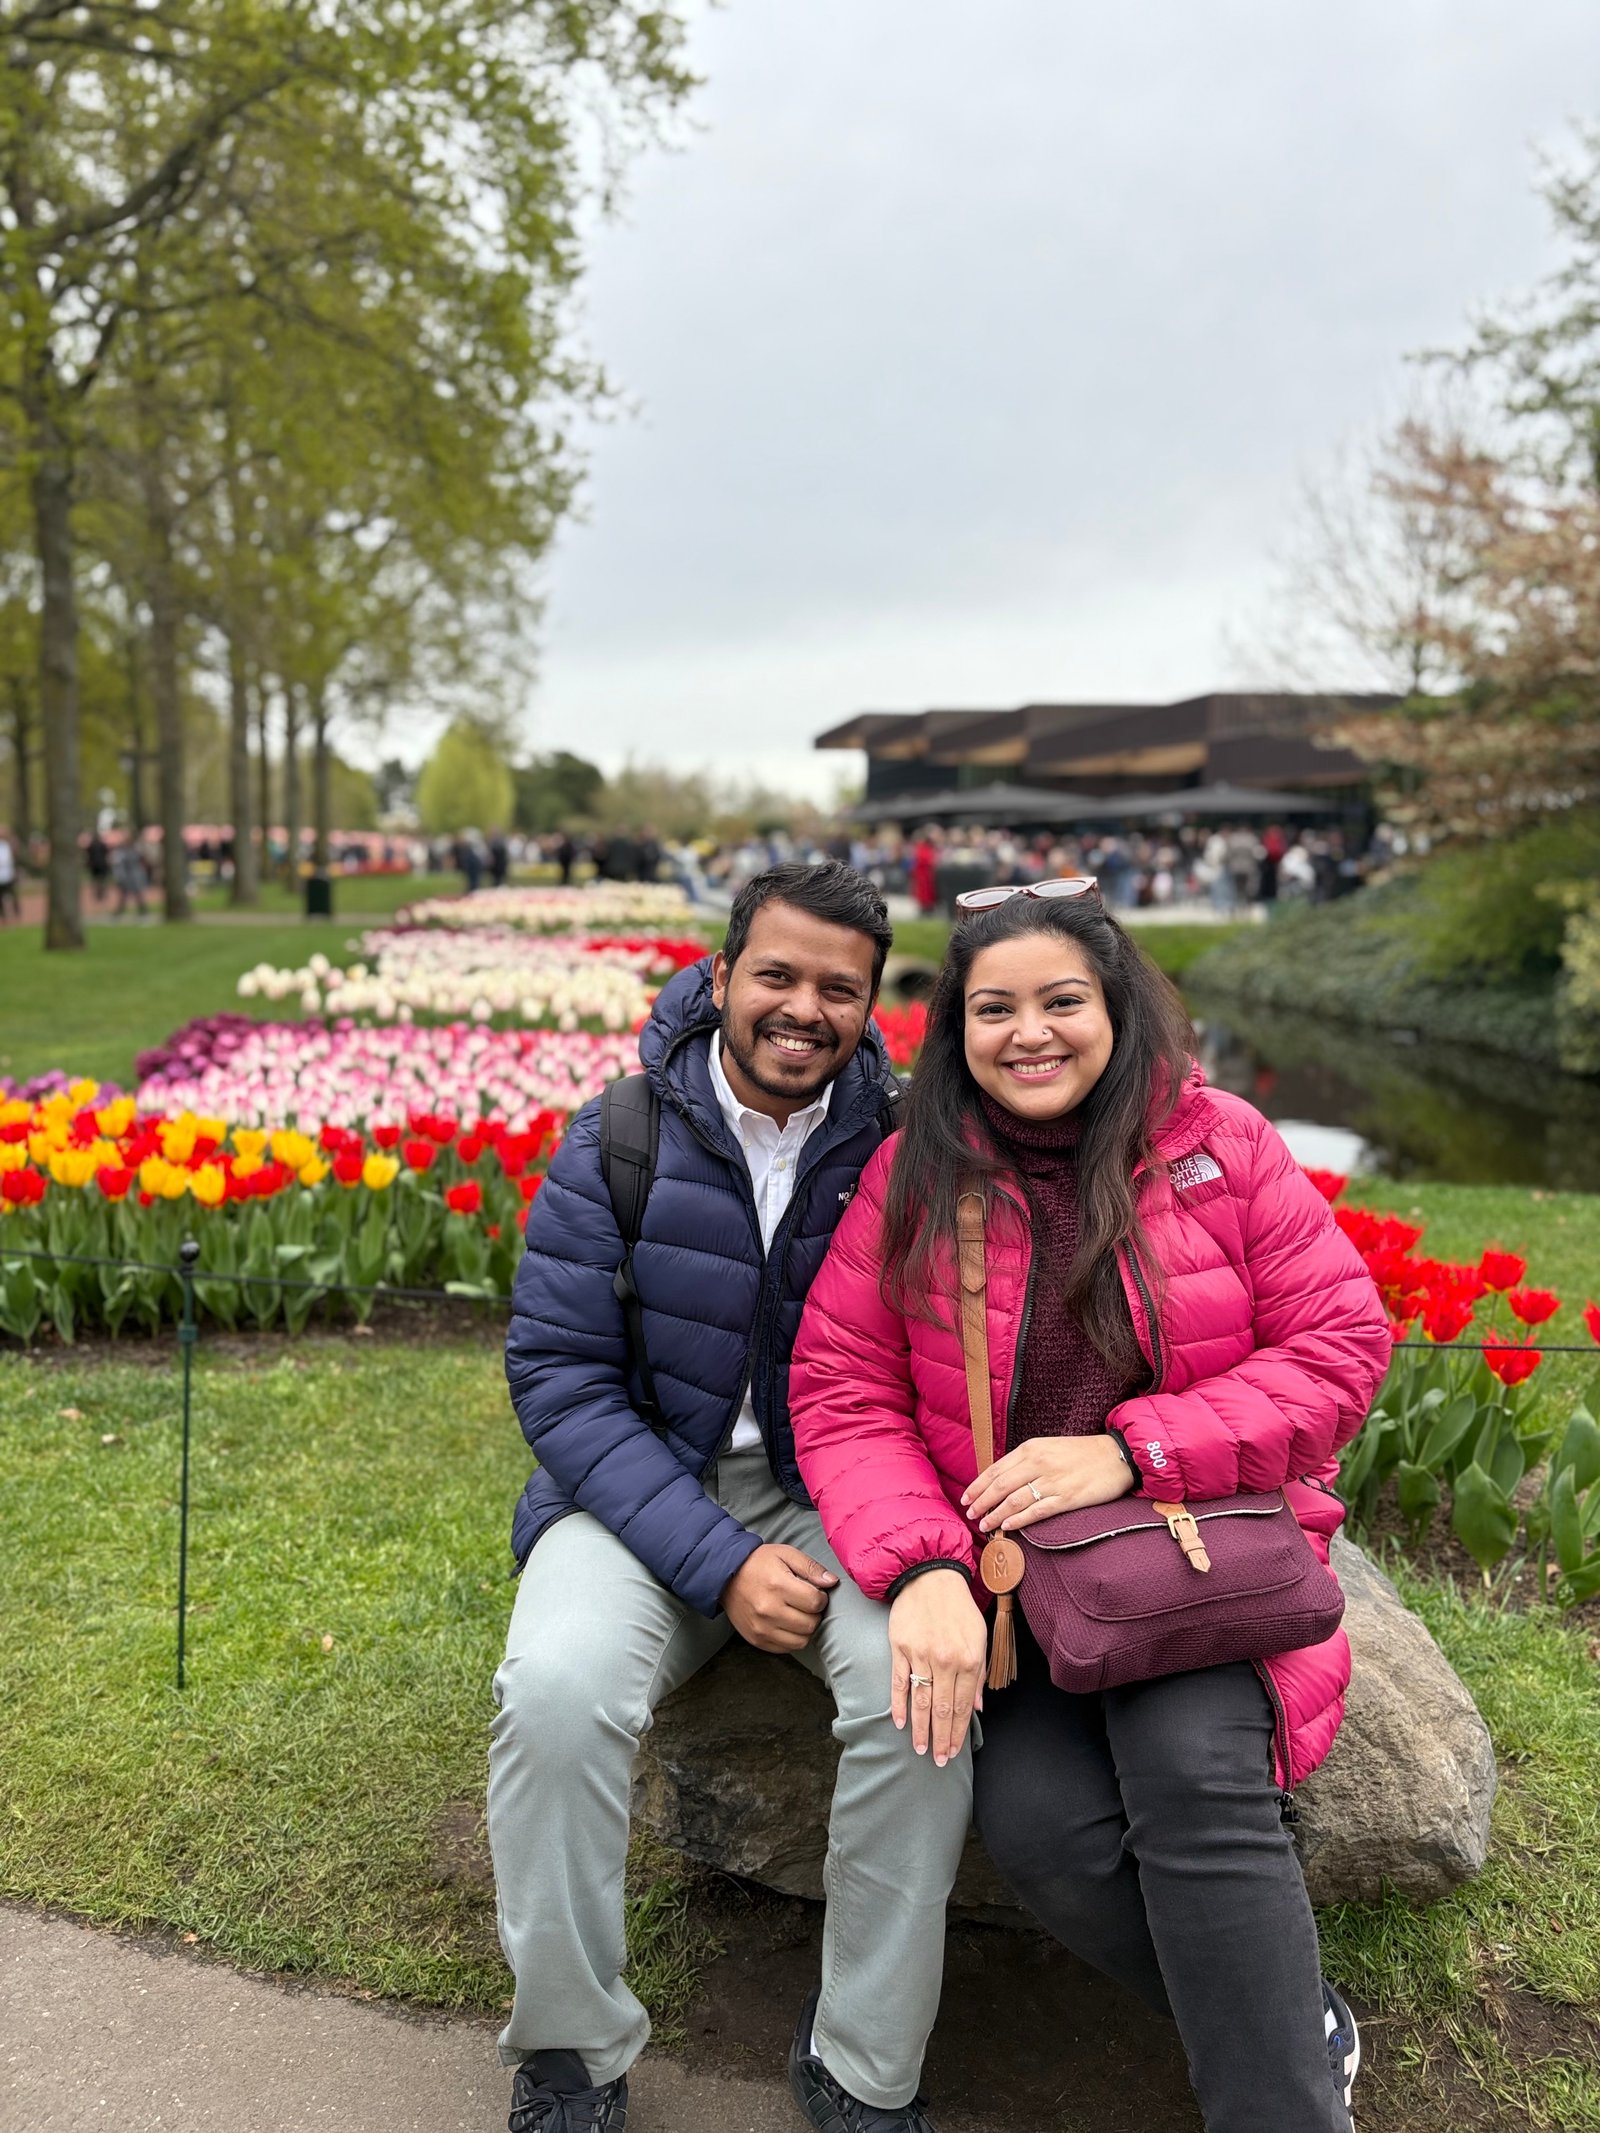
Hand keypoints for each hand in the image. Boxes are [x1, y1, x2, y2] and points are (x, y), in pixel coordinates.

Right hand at [722, 1543, 838, 1652]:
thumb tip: (832, 1582)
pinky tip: (787, 1623)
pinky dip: (792, 1638)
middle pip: (811, 1624)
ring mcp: (762, 1628)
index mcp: (778, 1585)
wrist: (725, 1577)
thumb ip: (811, 1567)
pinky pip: (786, 1648)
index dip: (821, 1597)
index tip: (815, 1592)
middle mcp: (769, 1610)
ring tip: (798, 1614)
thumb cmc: (758, 1563)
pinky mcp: (757, 1639)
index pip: (816, 1602)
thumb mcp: (786, 1554)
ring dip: (805, 1629)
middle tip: (806, 1603)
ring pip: (801, 1641)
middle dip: (815, 1613)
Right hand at [888, 1570, 987, 1766]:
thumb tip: (976, 1707)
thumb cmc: (958, 1607)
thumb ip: (978, 1673)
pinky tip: (899, 1723)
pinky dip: (898, 1704)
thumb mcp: (979, 1637)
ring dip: (921, 1729)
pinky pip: (899, 1682)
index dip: (958, 1732)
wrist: (930, 1576)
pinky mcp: (900, 1648)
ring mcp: (921, 1655)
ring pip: (921, 1701)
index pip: (963, 1706)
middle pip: (942, 1709)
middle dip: (941, 1739)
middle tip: (939, 1761)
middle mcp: (945, 1660)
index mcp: (968, 1659)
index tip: (954, 1752)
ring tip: (921, 1750)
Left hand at [961, 1435, 1134, 1534]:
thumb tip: (1002, 1479)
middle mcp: (1038, 1463)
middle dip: (981, 1502)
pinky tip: (1008, 1527)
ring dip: (995, 1514)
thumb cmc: (1082, 1453)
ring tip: (985, 1525)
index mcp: (1031, 1449)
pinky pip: (1037, 1511)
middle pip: (1000, 1485)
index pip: (996, 1469)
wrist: (1116, 1455)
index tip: (966, 1498)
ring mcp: (1053, 1481)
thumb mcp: (1049, 1447)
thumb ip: (1026, 1461)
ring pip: (1014, 1500)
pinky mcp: (1067, 1498)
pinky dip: (1019, 1520)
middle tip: (970, 1514)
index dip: (978, 1485)